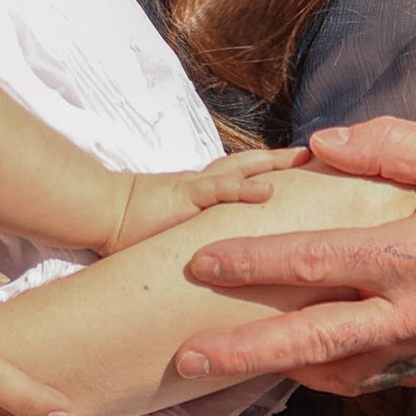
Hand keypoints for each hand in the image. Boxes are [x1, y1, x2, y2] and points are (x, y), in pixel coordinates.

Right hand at [108, 145, 301, 251]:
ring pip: (241, 168)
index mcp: (202, 192)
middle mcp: (204, 185)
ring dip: (274, 164)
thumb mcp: (173, 231)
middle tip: (316, 156)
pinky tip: (268, 191)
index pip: (241, 175)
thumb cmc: (130, 227)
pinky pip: (218, 189)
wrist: (99, 213)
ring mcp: (195, 188)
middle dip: (283, 160)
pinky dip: (243, 188)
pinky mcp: (183, 196)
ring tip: (305, 161)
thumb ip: (197, 236)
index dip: (270, 170)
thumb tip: (218, 259)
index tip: (300, 168)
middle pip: (250, 164)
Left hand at [175, 119, 415, 392]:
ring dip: (281, 371)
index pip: (312, 262)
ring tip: (232, 365)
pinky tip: (307, 366)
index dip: (250, 262)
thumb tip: (320, 146)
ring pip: (338, 373)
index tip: (200, 262)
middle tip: (185, 358)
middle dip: (241, 351)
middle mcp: (414, 316)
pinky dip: (333, 375)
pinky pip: (375, 379)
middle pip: (309, 342)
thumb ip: (389, 145)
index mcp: (412, 256)